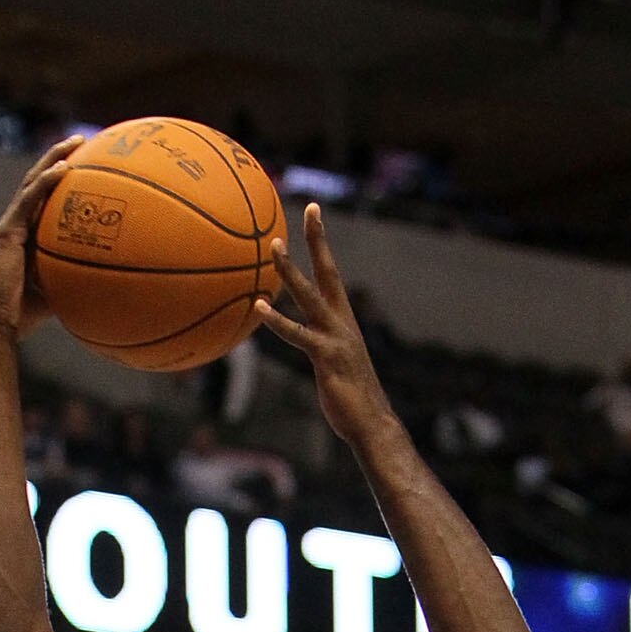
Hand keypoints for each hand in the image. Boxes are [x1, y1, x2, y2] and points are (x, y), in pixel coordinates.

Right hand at [0, 136, 85, 340]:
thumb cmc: (21, 315)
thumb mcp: (56, 292)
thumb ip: (74, 280)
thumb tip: (105, 284)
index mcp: (24, 235)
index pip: (42, 198)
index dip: (59, 178)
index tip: (82, 164)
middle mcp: (15, 223)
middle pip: (38, 181)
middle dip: (58, 157)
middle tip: (82, 141)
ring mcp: (10, 225)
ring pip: (33, 181)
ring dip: (54, 158)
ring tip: (76, 142)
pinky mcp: (7, 231)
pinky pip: (29, 199)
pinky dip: (46, 182)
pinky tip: (64, 168)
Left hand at [254, 201, 394, 448]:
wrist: (371, 423)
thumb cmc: (351, 398)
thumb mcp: (334, 365)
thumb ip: (319, 346)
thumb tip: (305, 342)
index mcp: (344, 320)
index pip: (332, 273)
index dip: (322, 243)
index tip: (314, 212)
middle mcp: (341, 322)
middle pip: (328, 272)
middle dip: (318, 240)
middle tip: (310, 208)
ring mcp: (335, 338)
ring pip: (309, 296)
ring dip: (291, 271)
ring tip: (274, 246)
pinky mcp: (325, 358)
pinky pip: (298, 335)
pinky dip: (278, 320)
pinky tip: (259, 307)